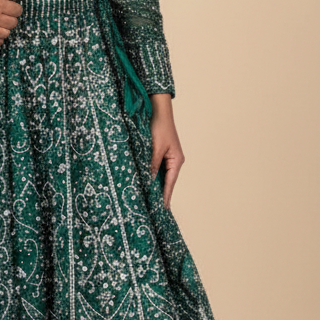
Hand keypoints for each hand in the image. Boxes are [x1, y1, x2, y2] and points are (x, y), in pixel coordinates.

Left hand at [149, 94, 184, 210]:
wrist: (157, 108)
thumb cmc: (158, 126)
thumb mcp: (154, 148)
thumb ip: (151, 165)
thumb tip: (147, 182)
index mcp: (176, 161)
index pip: (169, 184)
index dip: (164, 198)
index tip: (161, 211)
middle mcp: (173, 161)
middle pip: (165, 182)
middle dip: (158, 194)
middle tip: (151, 209)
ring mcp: (167, 157)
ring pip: (159, 175)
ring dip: (152, 184)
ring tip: (146, 200)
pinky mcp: (159, 152)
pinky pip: (154, 167)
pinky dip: (149, 174)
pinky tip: (142, 182)